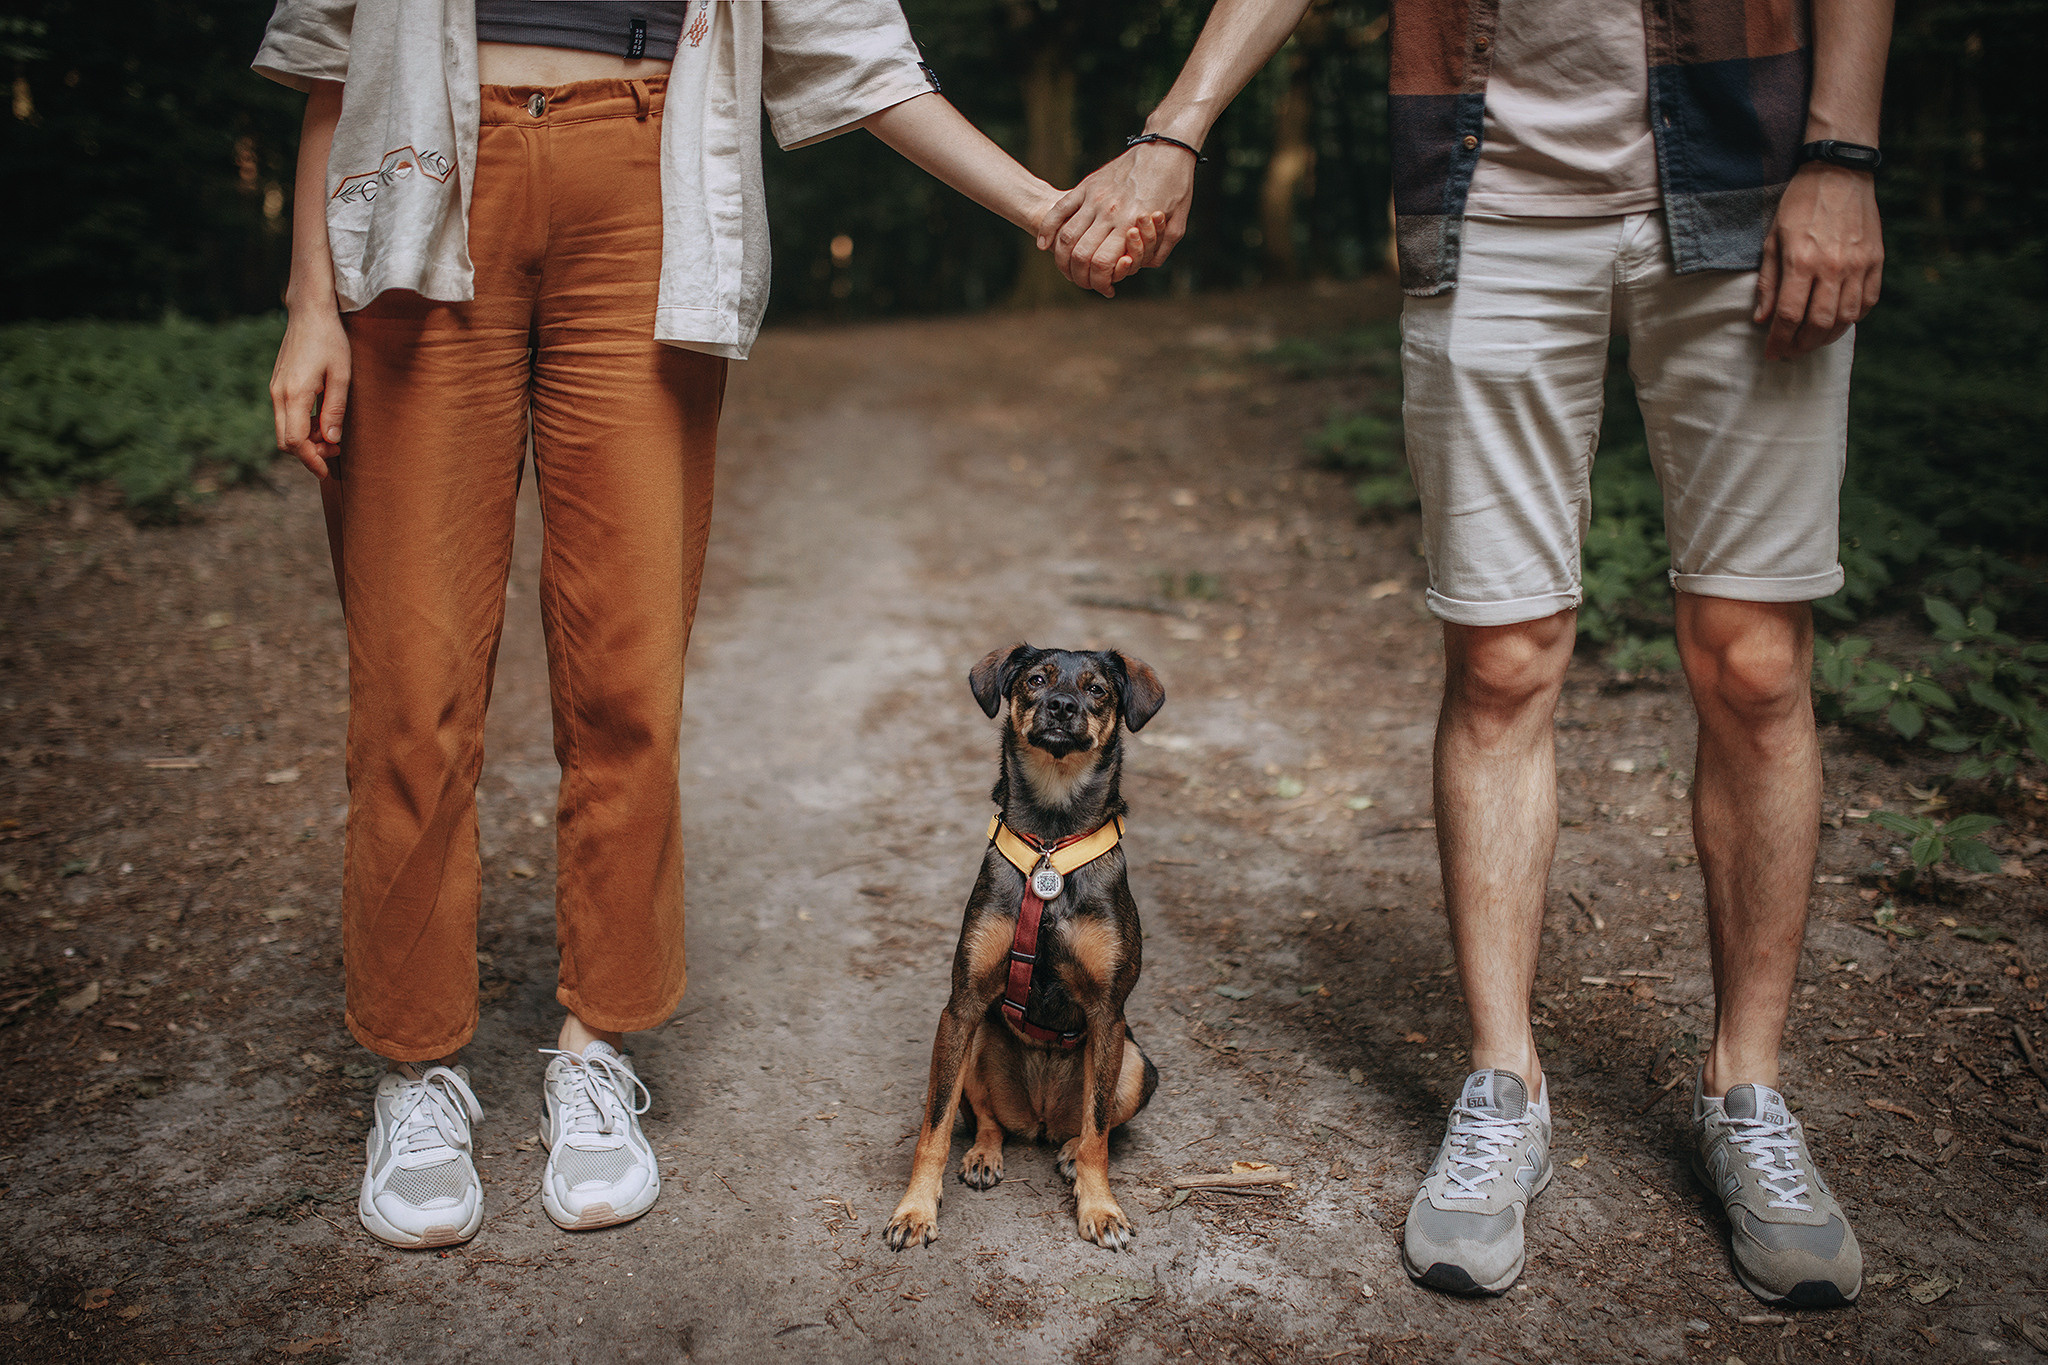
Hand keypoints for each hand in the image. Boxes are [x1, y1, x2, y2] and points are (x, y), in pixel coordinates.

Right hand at [269, 305, 350, 478]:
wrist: (309, 313)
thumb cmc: (330, 341)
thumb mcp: (342, 376)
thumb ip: (335, 410)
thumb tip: (332, 441)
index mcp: (294, 394)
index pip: (295, 441)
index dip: (310, 460)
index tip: (326, 471)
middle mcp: (278, 395)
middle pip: (285, 441)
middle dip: (309, 453)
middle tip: (335, 450)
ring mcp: (275, 390)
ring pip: (284, 430)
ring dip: (306, 440)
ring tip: (332, 434)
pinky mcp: (278, 385)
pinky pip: (285, 416)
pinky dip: (302, 426)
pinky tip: (322, 419)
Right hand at [1040, 142, 1197, 295]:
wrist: (1166, 146)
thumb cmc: (1177, 187)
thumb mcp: (1178, 225)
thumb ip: (1159, 251)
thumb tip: (1139, 267)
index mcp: (1132, 223)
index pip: (1103, 264)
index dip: (1100, 283)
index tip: (1106, 289)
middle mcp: (1110, 212)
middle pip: (1080, 255)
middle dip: (1080, 277)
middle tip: (1085, 283)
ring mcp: (1094, 198)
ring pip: (1066, 236)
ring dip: (1062, 260)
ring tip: (1068, 269)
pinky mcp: (1086, 186)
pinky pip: (1059, 211)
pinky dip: (1047, 231)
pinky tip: (1044, 246)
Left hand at [1754, 162, 1882, 360]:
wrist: (1839, 172)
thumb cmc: (1800, 205)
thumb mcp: (1772, 240)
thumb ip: (1769, 283)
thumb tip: (1763, 320)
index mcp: (1802, 262)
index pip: (1789, 316)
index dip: (1779, 341)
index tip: (1772, 353)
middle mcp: (1833, 267)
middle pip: (1820, 324)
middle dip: (1802, 345)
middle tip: (1791, 351)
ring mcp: (1859, 265)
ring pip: (1846, 318)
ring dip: (1828, 337)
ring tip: (1812, 341)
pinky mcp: (1876, 260)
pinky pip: (1868, 301)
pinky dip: (1853, 318)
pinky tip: (1839, 321)